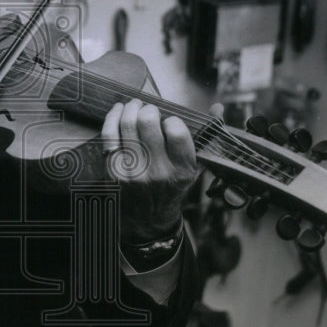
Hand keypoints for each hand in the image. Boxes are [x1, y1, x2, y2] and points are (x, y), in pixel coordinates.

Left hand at [101, 99, 199, 243]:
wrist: (148, 219)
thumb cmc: (173, 187)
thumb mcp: (195, 168)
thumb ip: (208, 137)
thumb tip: (217, 107)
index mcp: (182, 171)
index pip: (177, 131)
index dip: (172, 120)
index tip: (169, 122)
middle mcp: (158, 172)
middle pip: (148, 123)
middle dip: (148, 109)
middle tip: (149, 109)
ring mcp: (133, 172)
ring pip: (127, 125)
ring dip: (130, 108)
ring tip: (134, 106)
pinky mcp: (114, 172)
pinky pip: (109, 136)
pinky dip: (112, 118)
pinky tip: (118, 110)